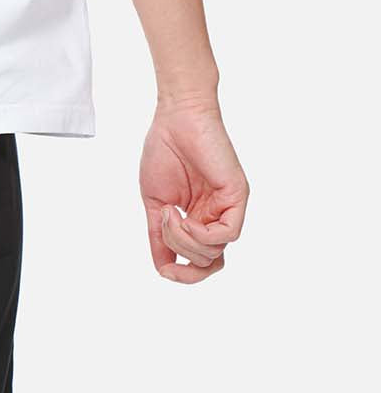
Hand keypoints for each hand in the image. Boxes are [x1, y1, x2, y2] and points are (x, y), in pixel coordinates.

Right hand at [140, 100, 248, 282]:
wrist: (175, 118)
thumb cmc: (164, 151)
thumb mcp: (156, 202)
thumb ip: (160, 236)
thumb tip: (164, 269)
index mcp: (199, 218)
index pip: (200, 261)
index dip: (184, 274)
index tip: (166, 270)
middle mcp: (216, 216)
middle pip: (207, 262)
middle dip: (180, 252)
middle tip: (164, 222)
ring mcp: (228, 207)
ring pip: (215, 252)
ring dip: (185, 241)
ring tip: (170, 214)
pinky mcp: (237, 196)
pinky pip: (227, 234)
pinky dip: (200, 234)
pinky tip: (183, 215)